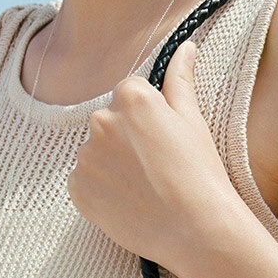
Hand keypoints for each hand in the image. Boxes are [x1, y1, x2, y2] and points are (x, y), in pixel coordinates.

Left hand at [66, 39, 236, 277]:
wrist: (195, 230)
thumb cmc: (200, 173)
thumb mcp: (193, 121)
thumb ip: (180, 80)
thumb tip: (185, 47)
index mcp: (130, 97)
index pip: (129, 94)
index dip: (148, 119)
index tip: (164, 141)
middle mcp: (100, 121)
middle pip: (109, 122)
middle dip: (126, 139)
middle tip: (156, 167)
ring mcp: (85, 157)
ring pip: (96, 152)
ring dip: (112, 165)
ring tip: (144, 187)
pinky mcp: (77, 189)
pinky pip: (84, 181)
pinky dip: (101, 190)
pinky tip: (128, 201)